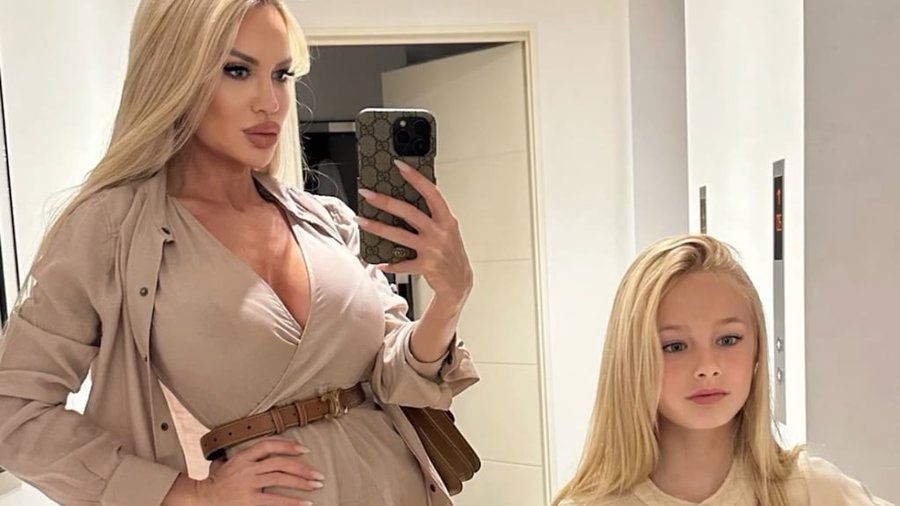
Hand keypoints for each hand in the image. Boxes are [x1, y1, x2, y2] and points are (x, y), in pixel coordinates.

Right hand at [166, 438, 323, 505]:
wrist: (199, 499)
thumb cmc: (213, 483)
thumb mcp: (226, 464)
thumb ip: (242, 458)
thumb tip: (259, 452)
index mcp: (242, 457)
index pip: (268, 445)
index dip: (288, 445)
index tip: (304, 449)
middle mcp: (246, 468)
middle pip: (280, 463)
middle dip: (302, 468)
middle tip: (318, 475)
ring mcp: (247, 484)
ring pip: (280, 478)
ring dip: (301, 482)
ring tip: (316, 486)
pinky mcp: (248, 500)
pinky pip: (274, 500)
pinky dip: (291, 502)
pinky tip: (304, 503)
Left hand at [357, 160, 473, 304]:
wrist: (459, 281)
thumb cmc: (451, 252)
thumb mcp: (448, 229)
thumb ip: (433, 215)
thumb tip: (407, 200)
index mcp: (446, 219)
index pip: (430, 192)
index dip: (415, 178)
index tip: (399, 165)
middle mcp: (440, 232)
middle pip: (409, 212)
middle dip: (385, 202)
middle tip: (367, 194)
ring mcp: (432, 249)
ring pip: (400, 236)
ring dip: (378, 228)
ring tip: (360, 220)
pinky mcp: (426, 266)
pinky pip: (402, 264)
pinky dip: (389, 264)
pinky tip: (377, 263)